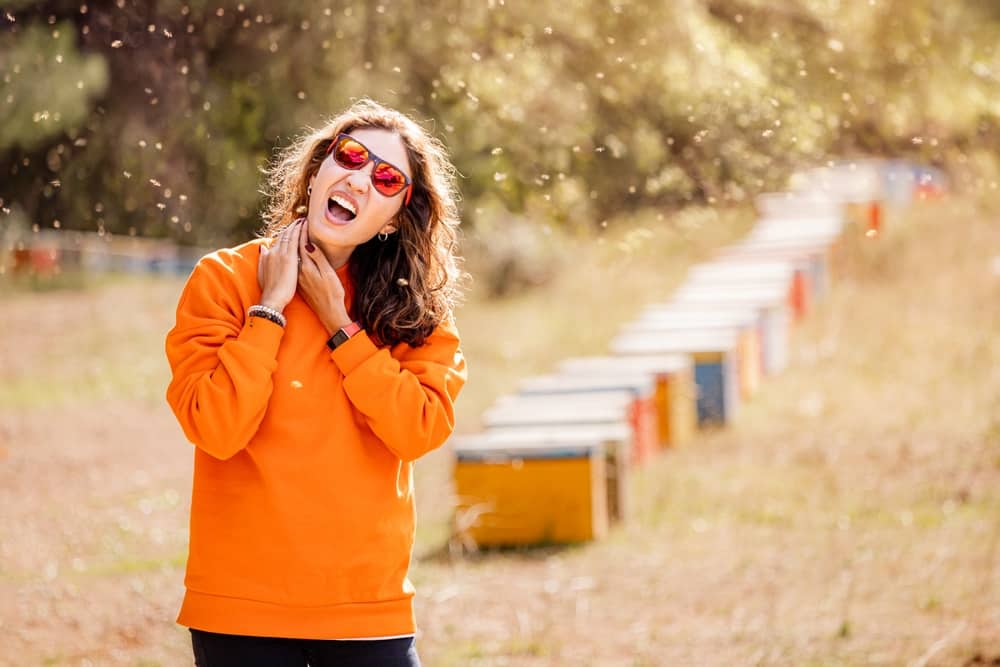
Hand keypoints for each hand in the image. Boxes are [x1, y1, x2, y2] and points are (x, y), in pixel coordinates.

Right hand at [257, 218, 302, 311]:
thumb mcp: (263, 273)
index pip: (277, 240)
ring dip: (296, 226)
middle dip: (291, 227)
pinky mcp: (289, 257)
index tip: (291, 229)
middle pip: (283, 235)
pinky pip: (295, 239)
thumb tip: (263, 248)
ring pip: (289, 234)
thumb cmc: (270, 290)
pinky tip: (305, 225)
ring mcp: (281, 254)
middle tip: (300, 221)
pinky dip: (299, 230)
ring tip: (303, 220)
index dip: (285, 233)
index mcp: (268, 255)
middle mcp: (273, 252)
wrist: (272, 298)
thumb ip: (263, 259)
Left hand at [297, 219, 353, 334]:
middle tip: (297, 222)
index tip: (304, 220)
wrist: (329, 314)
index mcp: (306, 267)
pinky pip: (292, 264)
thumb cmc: (333, 294)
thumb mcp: (329, 274)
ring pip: (291, 256)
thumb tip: (308, 244)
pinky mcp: (299, 284)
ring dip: (292, 244)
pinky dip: (292, 254)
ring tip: (293, 232)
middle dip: (294, 234)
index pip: (300, 244)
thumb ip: (318, 258)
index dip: (301, 231)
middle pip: (293, 248)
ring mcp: (298, 278)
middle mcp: (298, 272)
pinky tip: (292, 252)